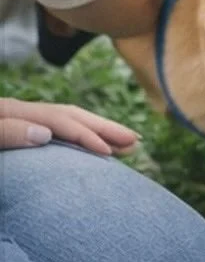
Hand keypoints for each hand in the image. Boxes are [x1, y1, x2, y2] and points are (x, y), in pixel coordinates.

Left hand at [0, 98, 138, 154]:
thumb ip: (7, 132)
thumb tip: (45, 134)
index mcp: (13, 110)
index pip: (60, 121)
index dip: (85, 135)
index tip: (108, 152)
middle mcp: (22, 111)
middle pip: (71, 114)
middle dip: (105, 127)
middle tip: (136, 140)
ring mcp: (21, 119)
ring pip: (67, 121)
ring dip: (98, 131)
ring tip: (125, 143)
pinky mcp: (20, 131)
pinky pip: (57, 131)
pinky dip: (80, 137)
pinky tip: (92, 146)